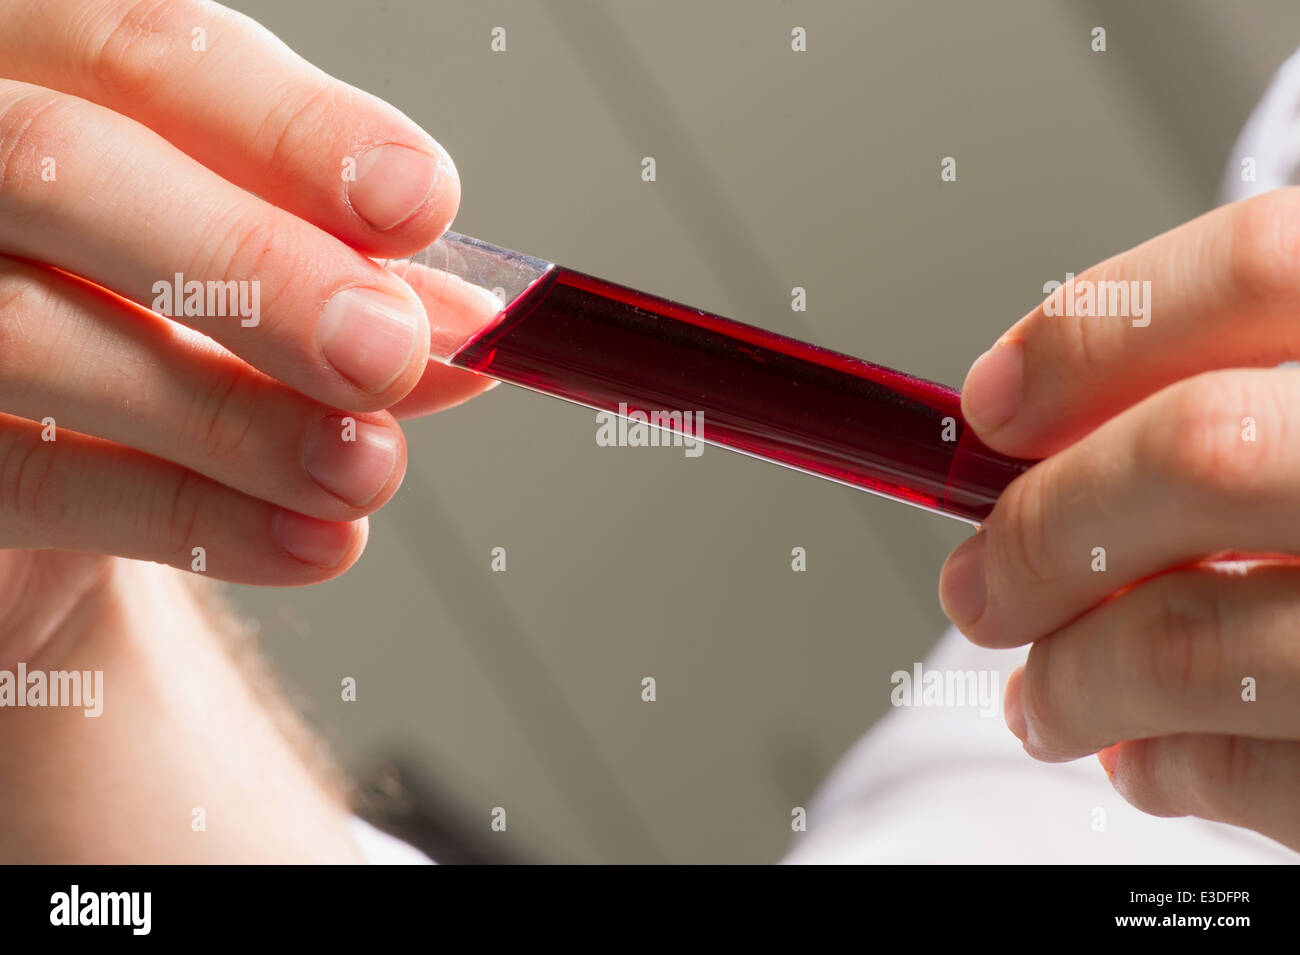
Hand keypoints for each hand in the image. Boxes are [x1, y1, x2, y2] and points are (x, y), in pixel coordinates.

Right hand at [0, 1, 497, 662]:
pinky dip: (191, 520)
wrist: (43, 450)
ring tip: (367, 469)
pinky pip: (31, 482)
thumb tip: (469, 329)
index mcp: (39, 70)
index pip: (142, 50)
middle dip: (250, 263)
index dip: (292, 129)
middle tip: (389, 349)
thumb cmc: (146, 319)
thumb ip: (344, 283)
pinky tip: (311, 541)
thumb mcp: (251, 277)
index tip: (421, 202)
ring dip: (236, 415)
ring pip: (32, 332)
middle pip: (60, 166)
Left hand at [939, 187, 1299, 851]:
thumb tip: (1016, 421)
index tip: (992, 403)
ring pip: (1191, 642)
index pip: (1259, 269)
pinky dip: (1165, 766)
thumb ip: (1227, 380)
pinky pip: (1262, 775)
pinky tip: (1143, 749)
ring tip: (1044, 695)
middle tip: (981, 587)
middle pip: (1199, 454)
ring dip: (1074, 679)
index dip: (1091, 334)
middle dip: (1042, 530)